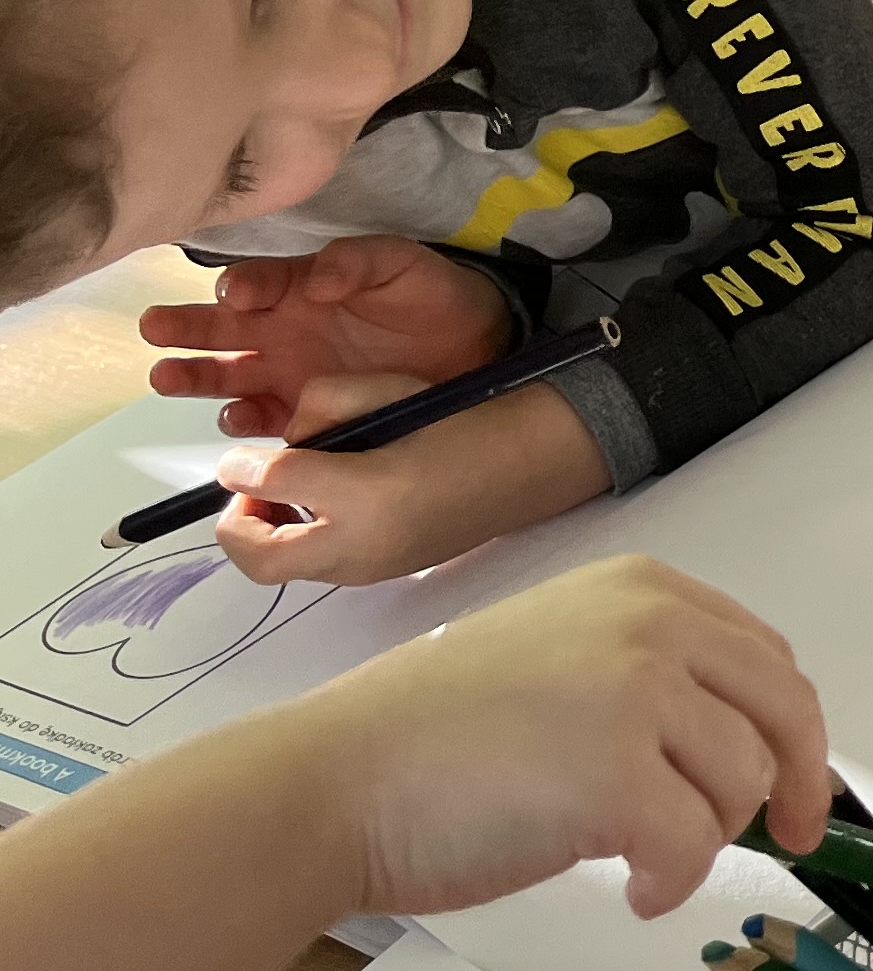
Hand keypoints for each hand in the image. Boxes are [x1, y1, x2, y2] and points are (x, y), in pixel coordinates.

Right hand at [142, 238, 513, 436]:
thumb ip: (358, 261)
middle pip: (222, 329)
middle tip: (156, 329)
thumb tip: (316, 279)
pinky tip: (234, 417)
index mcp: (299, 287)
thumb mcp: (401, 264)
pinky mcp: (305, 411)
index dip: (243, 286)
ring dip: (197, 377)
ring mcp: (289, 373)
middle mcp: (282, 329)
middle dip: (187, 328)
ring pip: (228, 376)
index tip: (235, 295)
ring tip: (169, 378)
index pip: (257, 282)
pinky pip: (264, 418)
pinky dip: (245, 419)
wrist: (473, 346)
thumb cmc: (430, 294)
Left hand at [211, 368, 612, 589]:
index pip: (266, 495)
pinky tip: (333, 501)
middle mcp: (362, 550)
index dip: (242, 471)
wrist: (534, 460)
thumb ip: (316, 418)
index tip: (244, 454)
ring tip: (293, 492)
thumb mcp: (386, 400)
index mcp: (362, 506)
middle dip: (241, 523)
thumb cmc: (463, 421)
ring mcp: (376, 567)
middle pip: (259, 559)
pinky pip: (321, 564)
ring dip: (270, 535)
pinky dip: (305, 538)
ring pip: (286, 566)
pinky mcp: (388, 570)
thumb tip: (255, 459)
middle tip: (254, 487)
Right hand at [278, 554, 831, 920]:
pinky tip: (634, 889)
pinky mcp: (619, 777)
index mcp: (642, 591)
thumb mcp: (563, 663)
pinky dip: (673, 882)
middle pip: (783, 713)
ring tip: (637, 856)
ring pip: (743, 786)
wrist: (334, 781)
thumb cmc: (430, 740)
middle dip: (795, 787)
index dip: (793, 730)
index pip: (767, 659)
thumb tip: (743, 747)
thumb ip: (654, 681)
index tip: (797, 784)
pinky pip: (695, 847)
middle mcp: (651, 627)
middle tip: (787, 839)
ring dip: (703, 839)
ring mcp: (638, 697)